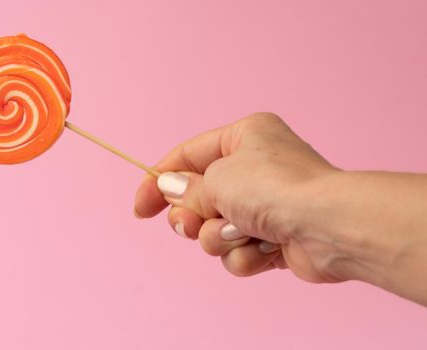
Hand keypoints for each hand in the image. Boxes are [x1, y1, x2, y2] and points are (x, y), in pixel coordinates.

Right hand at [134, 112, 342, 281]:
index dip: (157, 182)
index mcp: (242, 138)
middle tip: (192, 226)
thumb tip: (170, 191)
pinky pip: (237, 251)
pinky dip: (244, 254)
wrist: (328, 227)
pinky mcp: (273, 238)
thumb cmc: (273, 188)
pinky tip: (263, 250)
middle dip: (193, 218)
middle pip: (198, 198)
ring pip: (215, 230)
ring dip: (220, 238)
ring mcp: (265, 205)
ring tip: (239, 234)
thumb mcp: (217, 180)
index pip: (186, 157)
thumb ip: (186, 190)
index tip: (140, 209)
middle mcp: (254, 168)